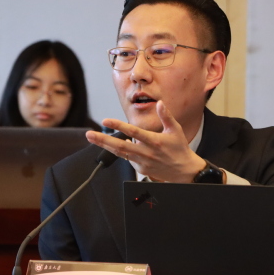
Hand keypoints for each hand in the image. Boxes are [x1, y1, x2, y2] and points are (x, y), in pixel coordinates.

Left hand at [86, 101, 205, 182]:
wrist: (184, 171)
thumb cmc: (179, 148)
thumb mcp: (176, 130)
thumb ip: (166, 116)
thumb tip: (160, 103)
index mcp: (155, 141)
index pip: (133, 132)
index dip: (118, 126)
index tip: (105, 121)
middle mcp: (146, 153)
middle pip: (121, 146)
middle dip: (103, 140)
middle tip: (89, 134)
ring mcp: (142, 162)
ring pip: (120, 153)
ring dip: (105, 146)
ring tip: (92, 138)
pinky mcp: (140, 169)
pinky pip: (127, 158)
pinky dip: (120, 151)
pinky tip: (113, 145)